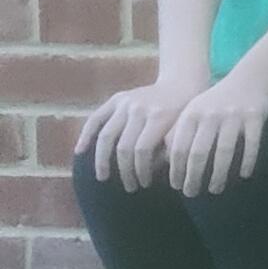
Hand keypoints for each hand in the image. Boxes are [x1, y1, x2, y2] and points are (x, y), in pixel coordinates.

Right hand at [75, 74, 204, 194]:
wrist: (182, 82)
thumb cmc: (187, 113)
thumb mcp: (185, 130)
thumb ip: (168, 151)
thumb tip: (148, 172)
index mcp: (159, 116)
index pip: (142, 150)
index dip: (141, 170)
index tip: (144, 184)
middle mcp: (139, 108)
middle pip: (123, 146)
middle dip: (125, 170)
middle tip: (129, 187)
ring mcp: (125, 102)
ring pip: (106, 135)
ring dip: (102, 160)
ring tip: (103, 177)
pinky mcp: (116, 99)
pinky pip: (95, 118)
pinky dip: (85, 135)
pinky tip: (79, 151)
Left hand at [162, 72, 267, 198]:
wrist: (249, 80)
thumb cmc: (216, 103)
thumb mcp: (192, 112)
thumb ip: (178, 133)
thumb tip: (165, 164)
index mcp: (191, 114)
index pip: (179, 147)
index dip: (176, 169)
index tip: (176, 186)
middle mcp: (210, 115)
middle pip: (199, 152)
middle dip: (193, 177)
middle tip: (191, 193)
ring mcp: (234, 116)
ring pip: (224, 152)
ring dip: (219, 174)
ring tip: (215, 189)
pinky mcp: (255, 117)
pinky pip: (251, 144)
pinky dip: (248, 161)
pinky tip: (244, 175)